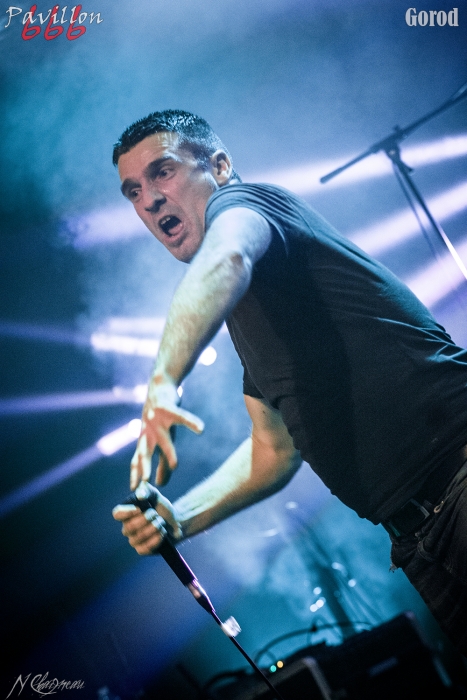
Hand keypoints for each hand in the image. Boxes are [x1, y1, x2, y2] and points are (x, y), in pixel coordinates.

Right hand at [112, 487, 182, 555]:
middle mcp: (127, 527)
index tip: (139, 508)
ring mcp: (134, 540)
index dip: (126, 512)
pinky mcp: (142, 550)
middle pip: (129, 527)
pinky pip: (145, 547)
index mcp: (127, 513)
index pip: (117, 514)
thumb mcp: (156, 496)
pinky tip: (163, 532)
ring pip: (139, 537)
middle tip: (156, 514)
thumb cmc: (161, 508)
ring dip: (154, 528)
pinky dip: (156, 539)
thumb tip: (140, 495)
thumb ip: (147, 491)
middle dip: (146, 519)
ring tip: (161, 522)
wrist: (175, 522)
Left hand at [131, 374, 203, 488]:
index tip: (134, 491)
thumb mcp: (160, 440)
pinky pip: (181, 416)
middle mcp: (148, 431)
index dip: (135, 474)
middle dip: (145, 466)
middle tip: (145, 483)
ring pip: (164, 438)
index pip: (137, 460)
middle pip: (145, 451)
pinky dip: (191, 422)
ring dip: (169, 452)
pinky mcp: (167, 408)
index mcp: (145, 440)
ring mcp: (156, 419)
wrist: (160, 387)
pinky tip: (201, 429)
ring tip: (176, 465)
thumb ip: (161, 463)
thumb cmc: (160, 419)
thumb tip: (159, 484)